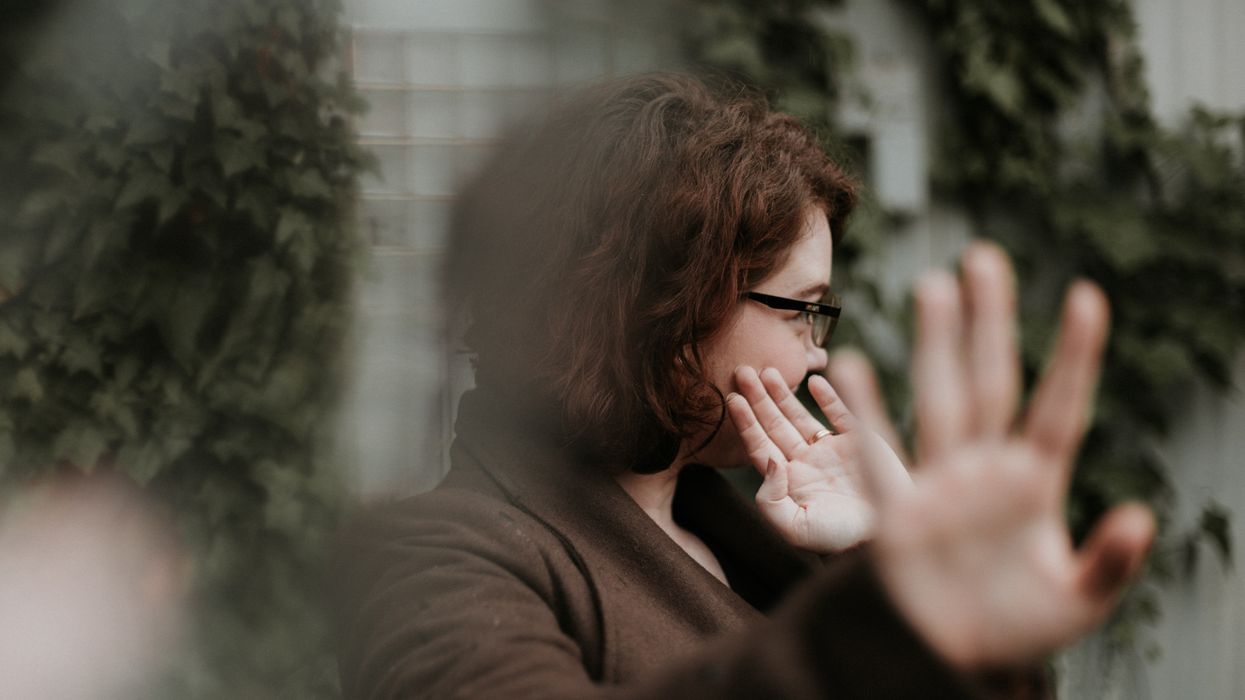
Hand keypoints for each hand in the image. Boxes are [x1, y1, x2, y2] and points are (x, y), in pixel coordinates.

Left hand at [725, 365, 910, 552]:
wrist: (886, 537)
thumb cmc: (838, 540)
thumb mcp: (795, 529)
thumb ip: (771, 499)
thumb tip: (767, 460)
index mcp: (789, 481)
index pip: (760, 445)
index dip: (745, 422)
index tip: (732, 398)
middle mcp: (806, 463)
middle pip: (775, 425)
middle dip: (758, 399)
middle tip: (742, 371)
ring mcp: (832, 451)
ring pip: (801, 416)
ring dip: (784, 394)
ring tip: (767, 371)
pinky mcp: (860, 442)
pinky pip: (840, 414)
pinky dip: (828, 397)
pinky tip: (814, 381)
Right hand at [860, 242, 1154, 668]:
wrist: (942, 656)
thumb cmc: (1010, 625)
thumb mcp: (1076, 602)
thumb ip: (1109, 563)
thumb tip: (1141, 516)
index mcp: (1034, 483)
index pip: (1059, 408)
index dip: (1074, 356)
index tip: (1087, 297)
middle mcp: (984, 469)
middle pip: (991, 381)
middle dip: (990, 321)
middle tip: (984, 257)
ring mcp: (939, 483)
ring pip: (940, 399)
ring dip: (937, 344)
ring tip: (935, 284)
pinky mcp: (897, 511)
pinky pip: (879, 455)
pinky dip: (865, 414)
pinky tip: (852, 367)